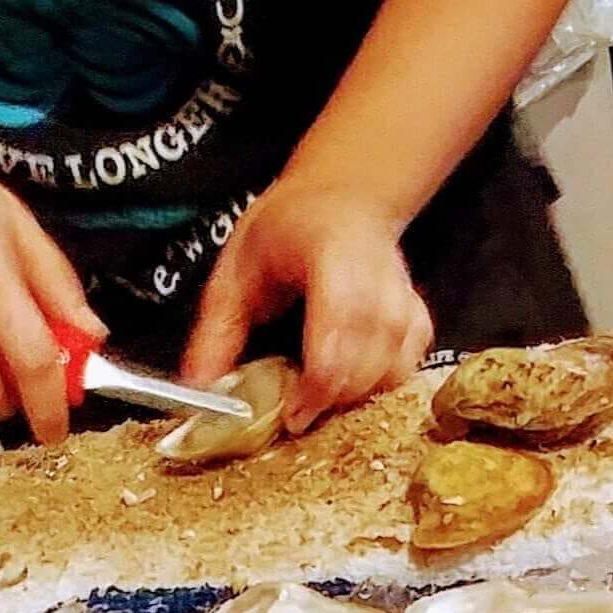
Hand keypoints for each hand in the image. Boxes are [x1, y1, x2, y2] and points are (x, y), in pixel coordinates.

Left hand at [182, 179, 433, 428]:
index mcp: (330, 252)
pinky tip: (354, 387)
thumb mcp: (236, 269)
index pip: (339, 323)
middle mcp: (377, 272)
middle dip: (336, 396)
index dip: (320, 379)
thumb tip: (198, 388)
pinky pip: (411, 360)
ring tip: (323, 400)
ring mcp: (402, 292)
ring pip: (397, 361)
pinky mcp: (414, 311)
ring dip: (360, 394)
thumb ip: (217, 330)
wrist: (339, 199)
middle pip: (371, 352)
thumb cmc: (287, 229)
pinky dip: (385, 384)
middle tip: (300, 413)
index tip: (294, 413)